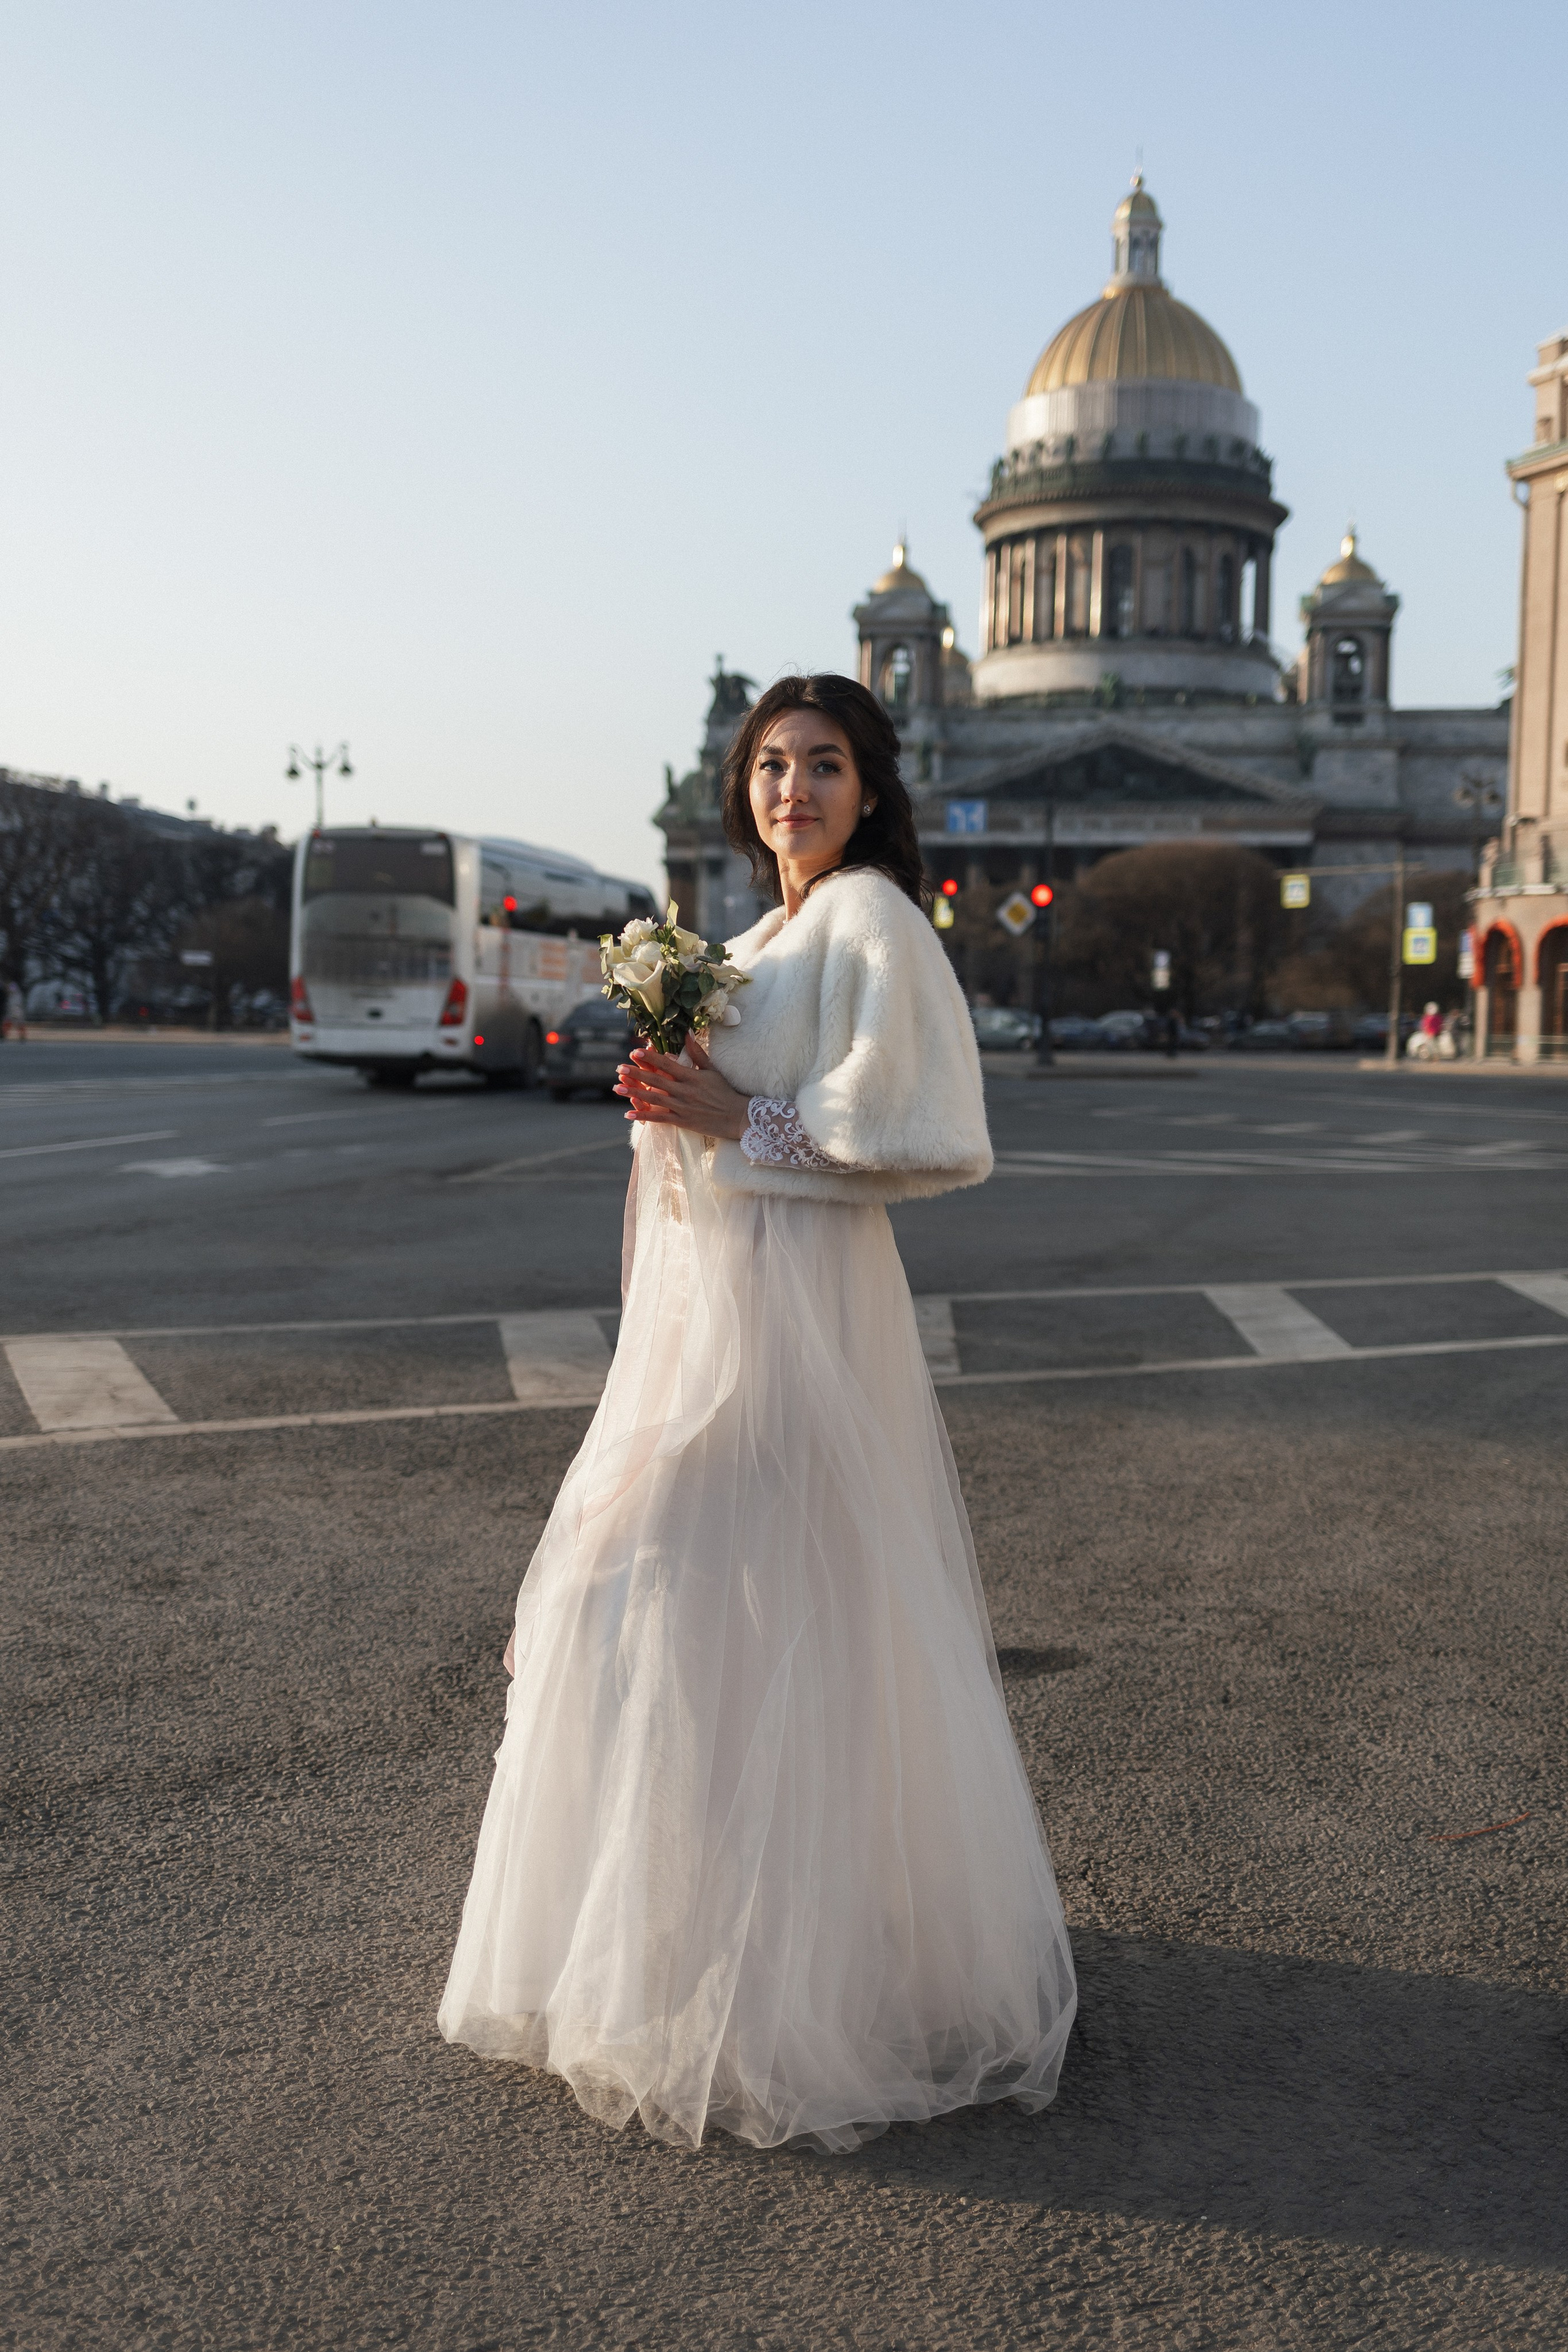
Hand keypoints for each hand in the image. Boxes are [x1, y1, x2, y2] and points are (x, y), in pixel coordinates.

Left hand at [615, 1035, 750, 1141]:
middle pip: (656, 1080)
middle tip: (620, 1068)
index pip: (667, 1064)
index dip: (650, 1057)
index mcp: (691, 1076)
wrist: (737, 1116)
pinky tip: (629, 1114)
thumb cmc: (724, 1092)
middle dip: (637, 1074)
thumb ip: (696, 1053)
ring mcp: (683, 1107)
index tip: (635, 1052)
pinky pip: (660, 1118)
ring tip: (617, 1089)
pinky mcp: (683, 1121)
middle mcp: (685, 1091)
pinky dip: (644, 1116)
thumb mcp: (712, 1070)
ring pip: (654, 1099)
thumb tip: (687, 1033)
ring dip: (634, 1093)